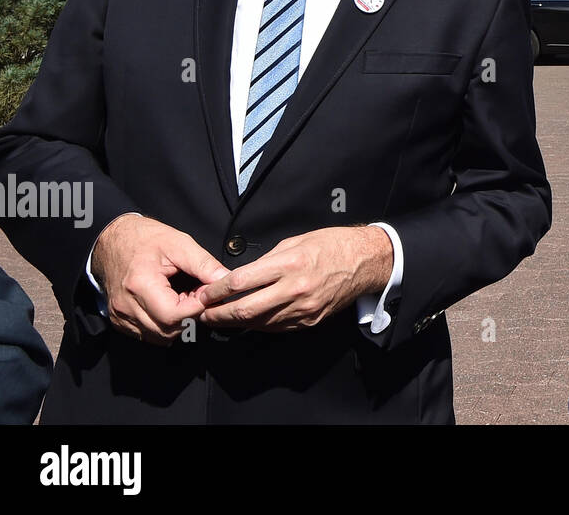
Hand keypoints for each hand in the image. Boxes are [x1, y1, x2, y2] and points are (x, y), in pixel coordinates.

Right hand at [91, 214, 229, 345]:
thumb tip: (226, 280)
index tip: (205, 293)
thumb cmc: (145, 238)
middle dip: (189, 318)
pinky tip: (168, 305)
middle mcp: (126, 306)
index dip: (196, 308)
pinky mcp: (118, 321)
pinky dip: (162, 326)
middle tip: (196, 296)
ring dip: (177, 324)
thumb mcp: (179, 243)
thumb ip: (204, 264)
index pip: (174, 315)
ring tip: (182, 299)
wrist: (111, 240)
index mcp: (140, 285)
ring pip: (158, 337)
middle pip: (167, 331)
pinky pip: (146, 335)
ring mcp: (120, 316)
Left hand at [195, 226, 392, 330]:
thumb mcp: (296, 241)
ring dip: (235, 323)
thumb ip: (267, 260)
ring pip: (258, 323)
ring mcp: (303, 309)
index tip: (203, 293)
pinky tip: (249, 319)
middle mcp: (295, 289)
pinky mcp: (309, 321)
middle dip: (218, 314)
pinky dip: (259, 324)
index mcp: (290, 263)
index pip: (241, 281)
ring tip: (220, 318)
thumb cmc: (332, 245)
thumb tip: (242, 276)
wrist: (365, 262)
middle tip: (202, 313)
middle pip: (245, 310)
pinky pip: (276, 327)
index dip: (216, 290)